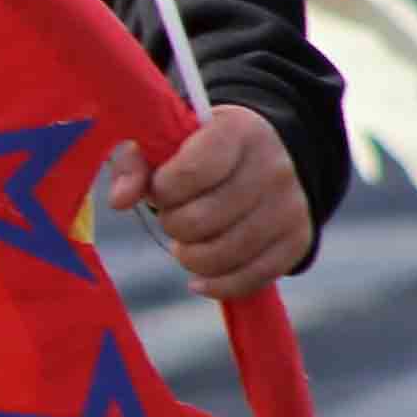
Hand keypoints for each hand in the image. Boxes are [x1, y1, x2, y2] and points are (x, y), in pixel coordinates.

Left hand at [99, 106, 312, 301]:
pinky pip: (251, 279)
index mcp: (237, 131)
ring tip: (187, 243)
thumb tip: (119, 200)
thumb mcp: (168, 140)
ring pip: (224, 255)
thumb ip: (135, 164)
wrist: (269, 154)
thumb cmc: (203, 149)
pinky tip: (199, 279)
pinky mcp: (298, 240)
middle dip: (174, 225)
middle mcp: (272, 167)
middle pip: (202, 220)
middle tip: (174, 218)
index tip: (161, 190)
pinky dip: (217, 285)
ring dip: (190, 257)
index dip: (164, 191)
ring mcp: (290, 206)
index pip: (193, 172)